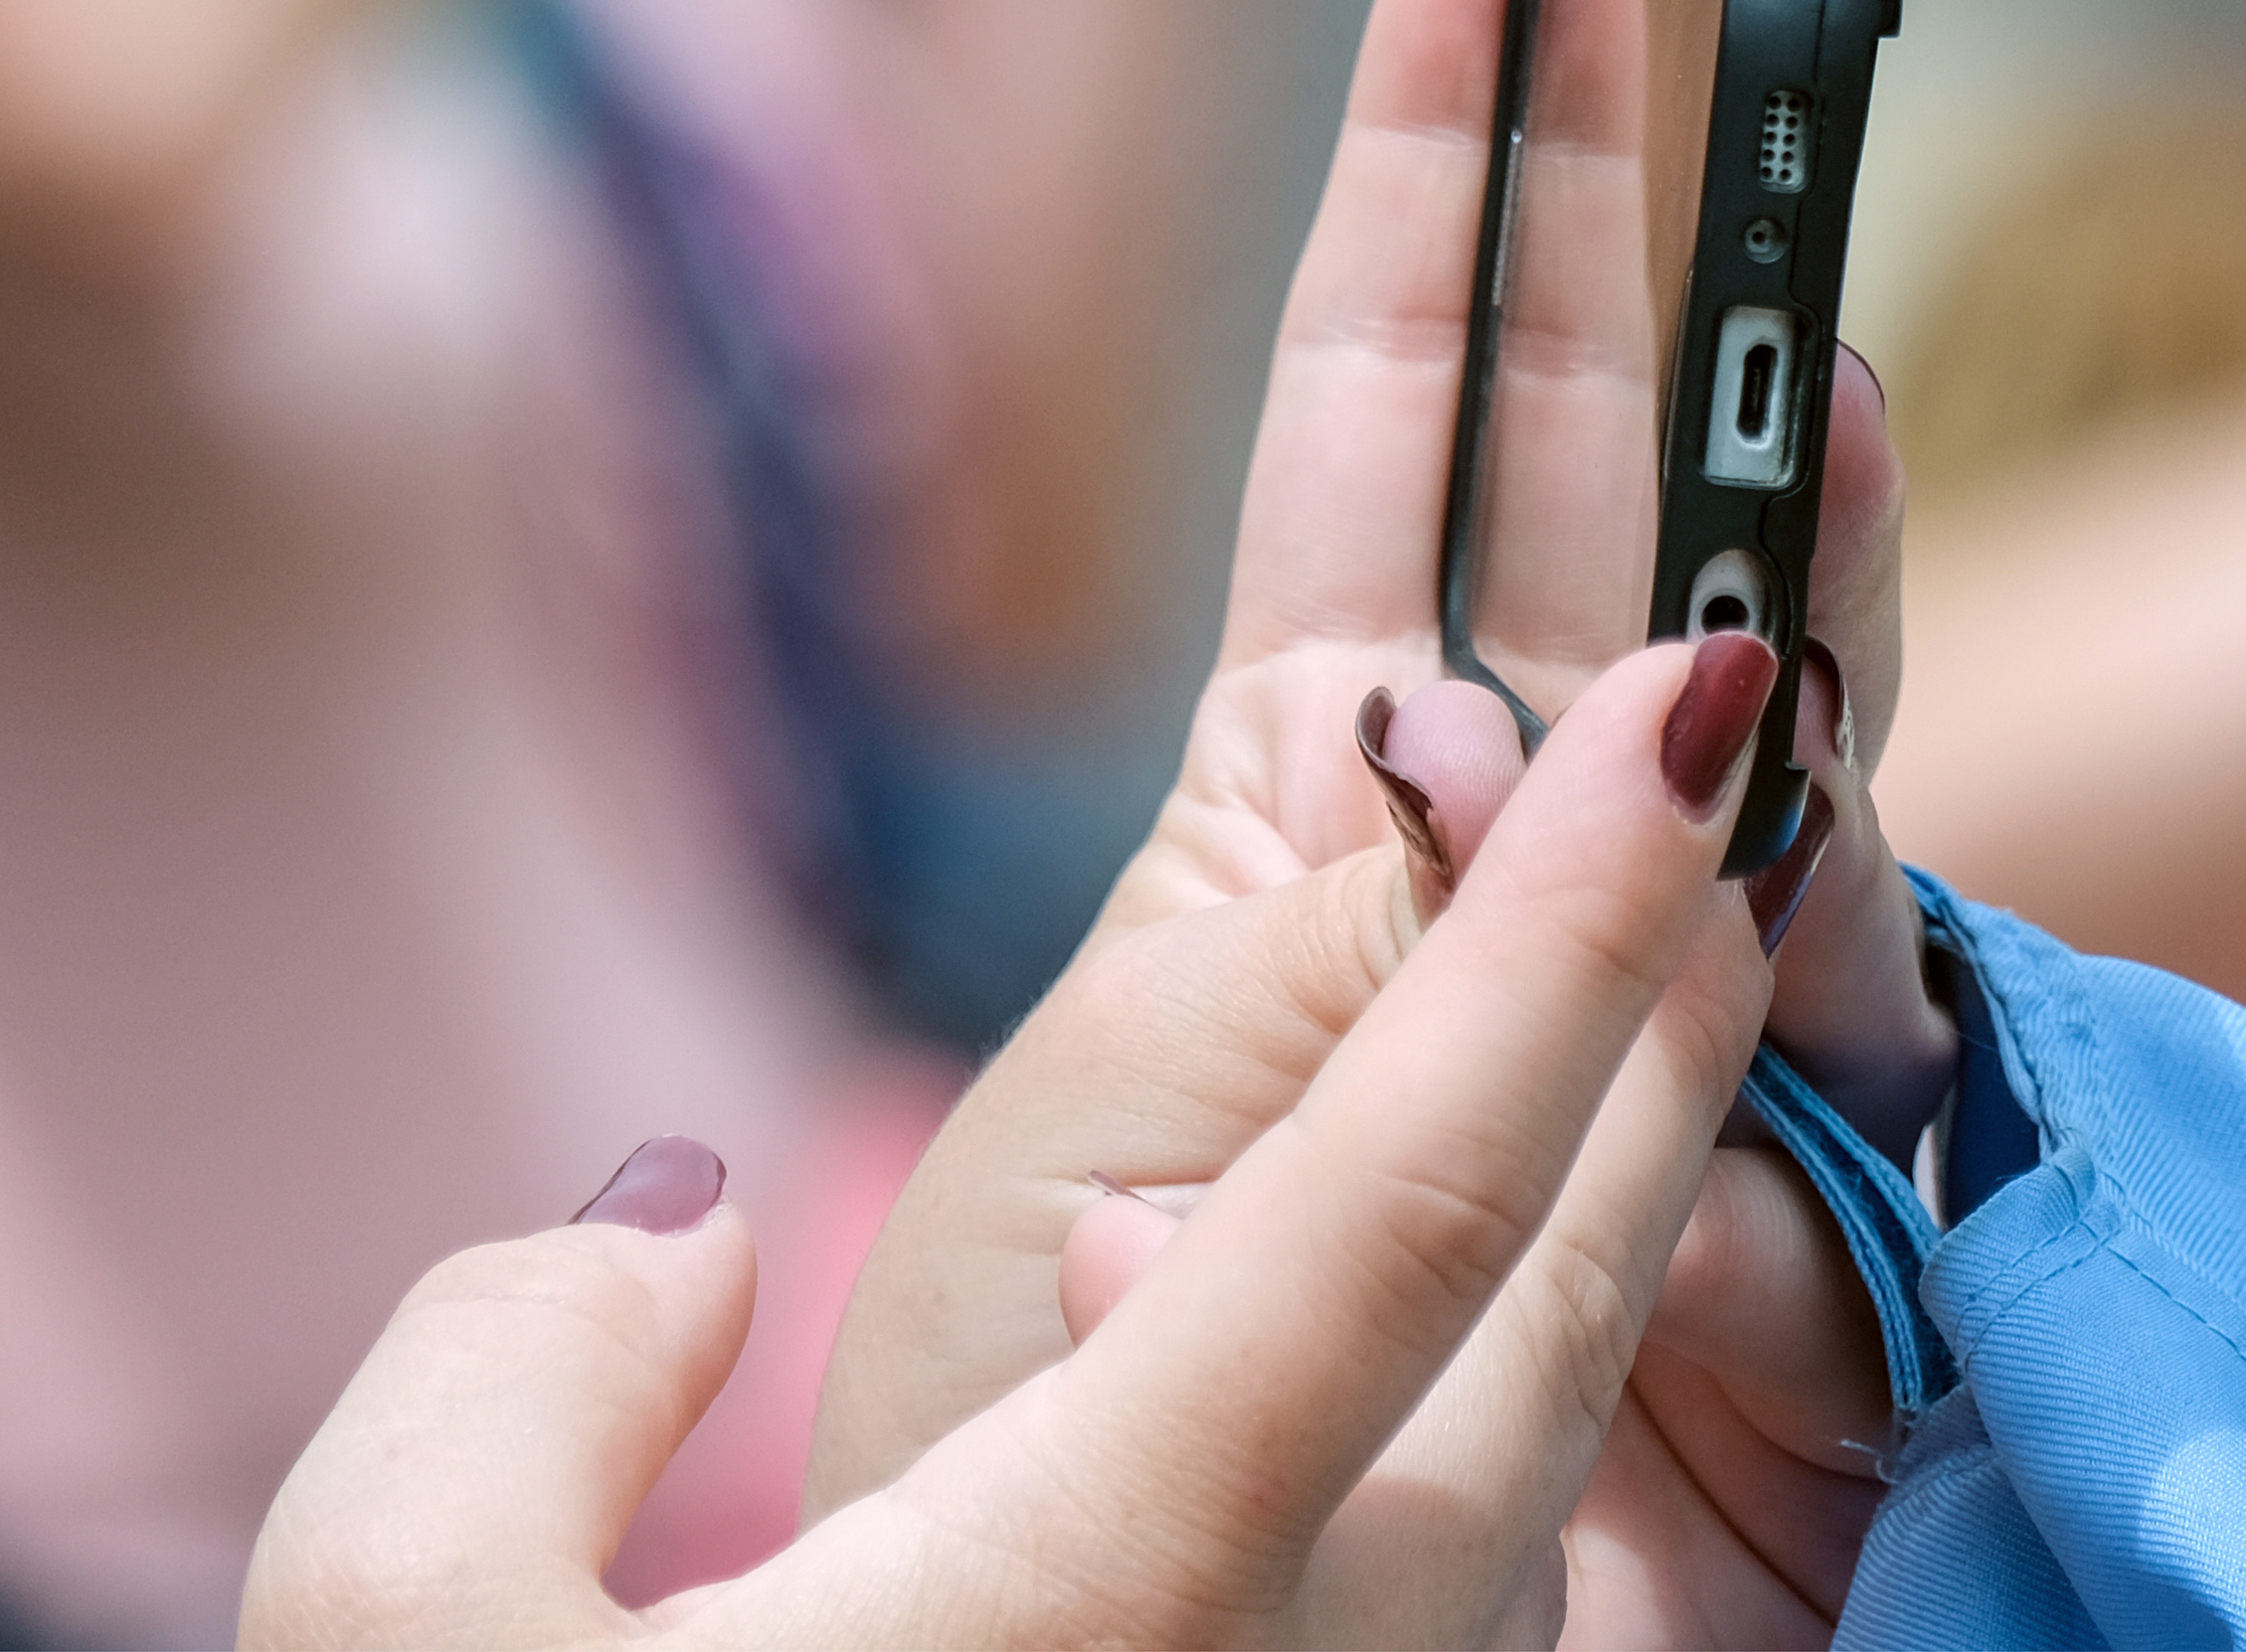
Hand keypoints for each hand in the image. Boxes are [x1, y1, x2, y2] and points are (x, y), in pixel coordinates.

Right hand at [239, 636, 1782, 1651]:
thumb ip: (511, 1382)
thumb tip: (679, 1220)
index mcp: (1121, 1572)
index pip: (1420, 1175)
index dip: (1573, 907)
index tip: (1705, 683)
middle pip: (1577, 1241)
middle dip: (1676, 956)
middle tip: (1733, 691)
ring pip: (1563, 1382)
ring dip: (1620, 1131)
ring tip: (1646, 898)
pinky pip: (1495, 1531)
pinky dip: (1519, 1330)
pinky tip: (1492, 1225)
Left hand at [815, 0, 1959, 1635]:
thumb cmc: (1051, 1482)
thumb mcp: (1106, 1208)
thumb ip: (1339, 988)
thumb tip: (1590, 761)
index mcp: (1305, 822)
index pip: (1399, 417)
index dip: (1457, 148)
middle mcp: (1506, 872)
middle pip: (1597, 464)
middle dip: (1638, 179)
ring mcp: (1655, 1016)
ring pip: (1767, 691)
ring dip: (1790, 485)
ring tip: (1809, 308)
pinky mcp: (1758, 1202)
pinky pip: (1799, 980)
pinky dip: (1815, 827)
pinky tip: (1792, 684)